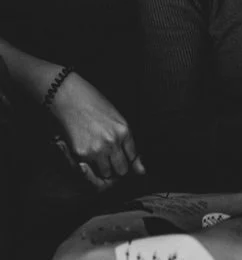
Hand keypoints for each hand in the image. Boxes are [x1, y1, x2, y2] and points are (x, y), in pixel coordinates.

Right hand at [49, 71, 143, 185]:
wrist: (70, 97)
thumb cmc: (92, 104)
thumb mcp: (116, 118)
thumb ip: (126, 141)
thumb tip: (141, 169)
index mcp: (124, 131)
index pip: (133, 157)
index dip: (129, 162)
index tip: (124, 162)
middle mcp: (113, 141)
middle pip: (122, 170)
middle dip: (117, 169)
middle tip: (110, 162)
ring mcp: (97, 148)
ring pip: (106, 174)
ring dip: (102, 170)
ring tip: (97, 158)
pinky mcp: (81, 153)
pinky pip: (89, 169)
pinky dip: (87, 167)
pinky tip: (85, 153)